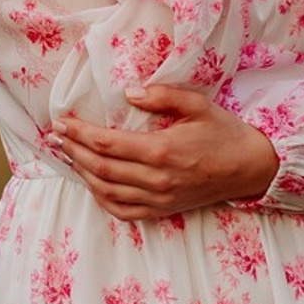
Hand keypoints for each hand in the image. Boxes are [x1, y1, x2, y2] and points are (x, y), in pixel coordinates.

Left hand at [46, 84, 277, 220]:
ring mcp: (158, 199)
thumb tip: (129, 92)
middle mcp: (156, 179)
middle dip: (73, 151)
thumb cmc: (222, 131)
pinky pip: (123, 210)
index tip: (61, 122)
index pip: (107, 144)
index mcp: (161, 151)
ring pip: (107, 191)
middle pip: (100, 168)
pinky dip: (101, 198)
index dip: (79, 133)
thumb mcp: (196, 104)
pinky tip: (92, 182)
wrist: (249, 167)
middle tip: (55, 136)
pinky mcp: (162, 210)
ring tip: (68, 154)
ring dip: (82, 173)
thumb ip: (162, 95)